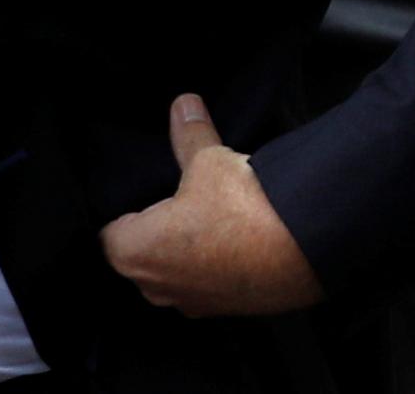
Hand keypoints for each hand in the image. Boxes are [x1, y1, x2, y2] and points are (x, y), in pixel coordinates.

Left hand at [99, 94, 324, 317]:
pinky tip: (241, 240)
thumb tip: (182, 105)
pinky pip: (207, 285)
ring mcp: (191, 303)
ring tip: (217, 218)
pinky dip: (217, 266)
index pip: (110, 228)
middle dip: (158, 229)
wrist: (303, 249)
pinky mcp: (224, 309)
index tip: (151, 189)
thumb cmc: (243, 209)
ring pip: (175, 271)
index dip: (128, 205)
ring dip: (188, 250)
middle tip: (184, 199)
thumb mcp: (210, 161)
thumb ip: (189, 135)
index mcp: (134, 251)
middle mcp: (154, 287)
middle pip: (142, 253)